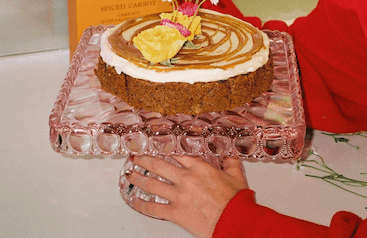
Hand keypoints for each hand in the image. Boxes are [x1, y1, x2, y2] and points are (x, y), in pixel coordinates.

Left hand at [126, 155, 247, 237]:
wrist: (234, 221)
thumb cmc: (235, 201)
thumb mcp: (236, 177)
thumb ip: (230, 163)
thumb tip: (230, 155)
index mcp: (199, 168)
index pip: (176, 153)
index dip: (163, 147)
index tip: (155, 144)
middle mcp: (185, 179)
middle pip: (158, 165)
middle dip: (144, 160)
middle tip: (136, 157)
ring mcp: (178, 196)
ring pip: (151, 184)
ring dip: (138, 178)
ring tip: (130, 174)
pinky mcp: (175, 213)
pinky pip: (153, 208)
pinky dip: (141, 204)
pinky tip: (135, 200)